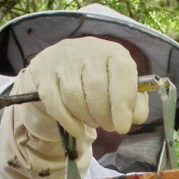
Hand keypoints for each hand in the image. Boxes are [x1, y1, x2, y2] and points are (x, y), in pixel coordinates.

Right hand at [27, 37, 148, 137]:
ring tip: (93, 122)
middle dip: (104, 115)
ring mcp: (62, 59)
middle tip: (108, 126)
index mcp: (113, 51)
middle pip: (96, 87)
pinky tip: (77, 129)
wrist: (64, 65)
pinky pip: (54, 103)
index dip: (123, 103)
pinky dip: (68, 121)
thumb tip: (136, 117)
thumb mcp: (122, 86)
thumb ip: (135, 102)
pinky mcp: (42, 72)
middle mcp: (87, 49)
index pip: (122, 72)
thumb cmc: (101, 80)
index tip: (123, 127)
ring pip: (74, 96)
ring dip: (86, 117)